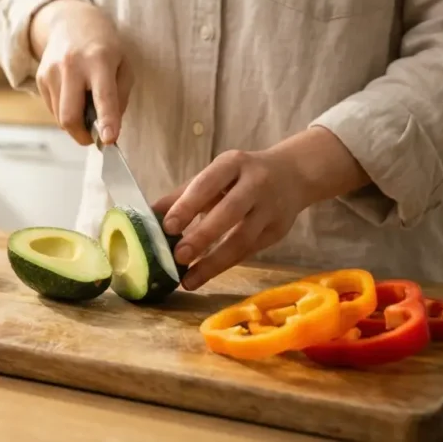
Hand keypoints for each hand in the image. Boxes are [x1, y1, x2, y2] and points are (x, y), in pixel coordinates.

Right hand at [30, 0, 131, 144]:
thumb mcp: (124, 66)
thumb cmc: (105, 48)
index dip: (107, 121)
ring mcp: (52, 71)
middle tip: (93, 138)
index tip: (108, 140)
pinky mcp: (40, 77)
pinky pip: (53, 109)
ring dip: (75, 122)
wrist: (72, 22)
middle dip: (82, 135)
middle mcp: (72, 65)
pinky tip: (73, 94)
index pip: (103, 96)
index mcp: (100, 60)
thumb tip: (108, 130)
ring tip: (85, 105)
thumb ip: (119, 98)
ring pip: (60, 117)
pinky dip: (65, 110)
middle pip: (70, 115)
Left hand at [153, 127, 370, 290]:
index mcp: (233, 163)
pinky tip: (205, 275)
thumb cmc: (241, 176)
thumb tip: (148, 216)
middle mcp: (255, 183)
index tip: (167, 227)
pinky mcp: (278, 231)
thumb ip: (183, 195)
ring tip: (189, 279)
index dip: (188, 205)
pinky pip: (250, 251)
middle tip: (178, 256)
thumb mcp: (215, 175)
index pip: (208, 183)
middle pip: (230, 211)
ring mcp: (270, 208)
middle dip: (203, 236)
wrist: (293, 174)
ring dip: (214, 262)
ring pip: (243, 239)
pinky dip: (226, 264)